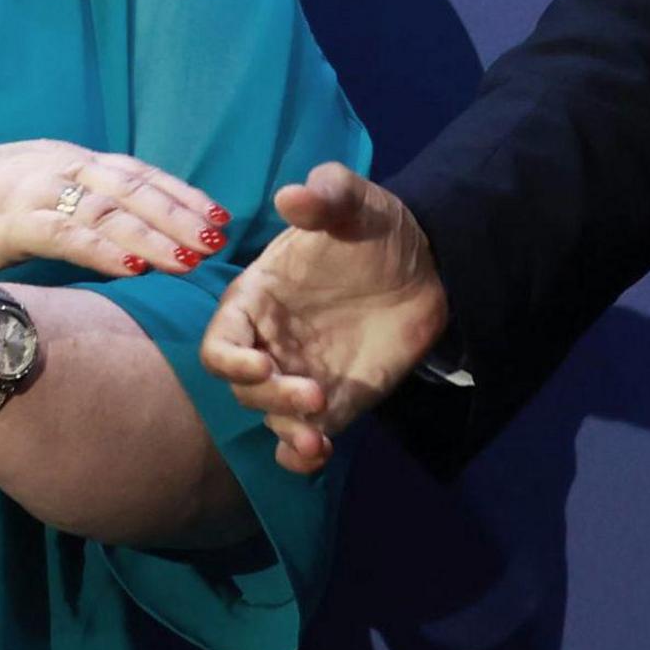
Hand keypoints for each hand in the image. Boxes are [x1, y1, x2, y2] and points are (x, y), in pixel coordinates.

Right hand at [0, 140, 226, 284]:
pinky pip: (68, 234)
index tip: (216, 215)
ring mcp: (34, 189)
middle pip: (132, 187)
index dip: (178, 193)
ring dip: (155, 235)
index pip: (133, 172)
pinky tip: (134, 269)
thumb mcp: (26, 199)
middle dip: (179, 213)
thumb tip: (110, 232)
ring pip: (109, 210)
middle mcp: (56, 164)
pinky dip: (105, 251)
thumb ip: (67, 208)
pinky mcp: (11, 219)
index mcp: (62, 158)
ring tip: (191, 258)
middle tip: (218, 237)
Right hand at [197, 163, 448, 473]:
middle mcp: (271, 342)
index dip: (230, 359)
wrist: (430, 261)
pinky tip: (318, 453)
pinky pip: (304, 437)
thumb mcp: (353, 200)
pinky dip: (301, 455)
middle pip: (243, 387)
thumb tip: (292, 197)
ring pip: (272, 418)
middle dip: (270, 397)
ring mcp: (301, 375)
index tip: (262, 365)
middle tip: (315, 394)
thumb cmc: (375, 225)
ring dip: (287, 432)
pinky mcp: (337, 402)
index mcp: (257, 298)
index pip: (220, 341)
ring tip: (318, 439)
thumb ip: (324, 194)